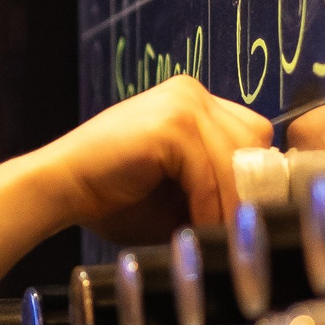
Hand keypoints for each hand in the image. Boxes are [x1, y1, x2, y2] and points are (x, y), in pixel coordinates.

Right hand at [38, 75, 272, 235]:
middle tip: (233, 226)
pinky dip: (207, 205)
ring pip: (236, 157)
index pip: (252, 132)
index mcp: (192, 101)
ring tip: (214, 233)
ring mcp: (182, 103)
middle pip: (255, 140)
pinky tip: (192, 225)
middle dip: (245, 187)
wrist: (59, 188)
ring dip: (228, 203)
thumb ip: (217, 187)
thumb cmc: (114, 197)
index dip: (249, 174)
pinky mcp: (171, 124)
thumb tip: (264, 208)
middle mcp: (191, 92)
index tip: (241, 213)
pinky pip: (210, 172)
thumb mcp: (179, 189)